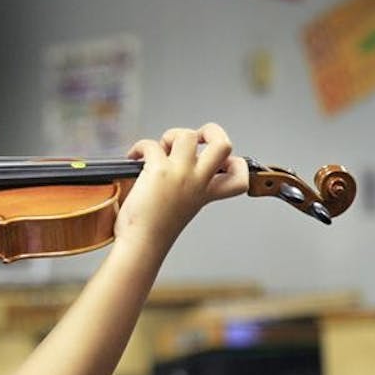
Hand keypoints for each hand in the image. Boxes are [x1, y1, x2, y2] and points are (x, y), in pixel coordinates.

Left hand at [115, 122, 248, 250]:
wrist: (142, 243)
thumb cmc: (153, 230)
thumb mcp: (181, 208)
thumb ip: (185, 187)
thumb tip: (169, 159)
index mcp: (205, 193)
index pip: (239, 177)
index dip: (236, 164)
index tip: (221, 162)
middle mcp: (198, 181)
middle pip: (224, 145)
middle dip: (212, 131)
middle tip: (195, 137)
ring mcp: (180, 174)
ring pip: (187, 135)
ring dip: (172, 135)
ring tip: (159, 149)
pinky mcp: (159, 170)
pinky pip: (152, 144)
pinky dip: (140, 147)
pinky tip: (134, 156)